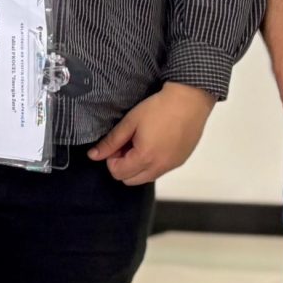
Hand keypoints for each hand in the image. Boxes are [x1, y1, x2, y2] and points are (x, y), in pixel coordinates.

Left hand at [90, 83, 216, 184]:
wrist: (189, 101)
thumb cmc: (158, 108)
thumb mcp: (130, 122)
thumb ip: (111, 142)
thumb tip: (93, 155)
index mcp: (145, 157)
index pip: (118, 173)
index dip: (112, 159)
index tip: (117, 144)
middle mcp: (160, 167)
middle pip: (130, 181)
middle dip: (123, 166)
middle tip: (127, 145)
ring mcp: (172, 166)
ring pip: (146, 178)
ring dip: (137, 166)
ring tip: (141, 143)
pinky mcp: (180, 161)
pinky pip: (160, 171)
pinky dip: (151, 164)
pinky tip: (155, 144)